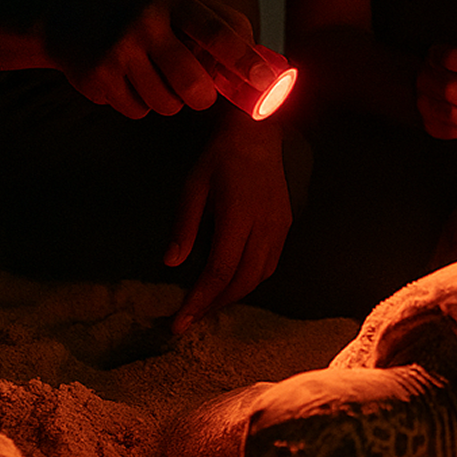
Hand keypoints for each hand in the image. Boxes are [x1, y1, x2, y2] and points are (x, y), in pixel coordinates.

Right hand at [46, 0, 269, 118]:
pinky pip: (138, 110)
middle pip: (193, 85)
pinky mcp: (98, 76)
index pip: (217, 33)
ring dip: (168, 100)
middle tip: (197, 92)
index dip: (245, 61)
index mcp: (173, 0)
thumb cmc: (144, 16)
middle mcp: (145, 22)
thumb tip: (268, 65)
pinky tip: (125, 80)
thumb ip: (223, 28)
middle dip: (202, 97)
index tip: (267, 83)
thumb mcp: (178, 6)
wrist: (68, 18)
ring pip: (167, 104)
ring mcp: (118, 49)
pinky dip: (139, 103)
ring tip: (152, 76)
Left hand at [167, 114, 291, 332]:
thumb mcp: (193, 186)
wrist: (257, 135)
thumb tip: (171, 264)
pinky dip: (250, 280)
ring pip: (259, 277)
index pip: (219, 272)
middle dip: (214, 305)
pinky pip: (269, 264)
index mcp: (237, 217)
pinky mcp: (285, 224)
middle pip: (241, 281)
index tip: (179, 322)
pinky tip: (232, 281)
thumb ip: (185, 226)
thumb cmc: (220, 158)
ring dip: (233, 295)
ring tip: (207, 303)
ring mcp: (278, 227)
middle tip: (189, 318)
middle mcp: (263, 226)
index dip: (199, 301)